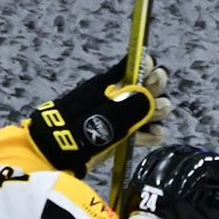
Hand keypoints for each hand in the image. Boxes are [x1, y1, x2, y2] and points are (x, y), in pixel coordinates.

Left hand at [25, 52, 172, 176]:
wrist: (60, 151)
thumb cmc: (80, 125)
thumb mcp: (108, 111)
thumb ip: (133, 103)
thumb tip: (151, 98)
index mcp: (113, 83)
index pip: (137, 67)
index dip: (147, 68)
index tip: (149, 74)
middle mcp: (121, 97)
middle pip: (150, 88)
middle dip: (156, 92)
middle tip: (154, 101)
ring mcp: (123, 118)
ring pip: (151, 111)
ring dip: (158, 114)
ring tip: (153, 121)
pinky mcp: (124, 138)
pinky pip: (147, 133)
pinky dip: (152, 135)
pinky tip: (153, 136)